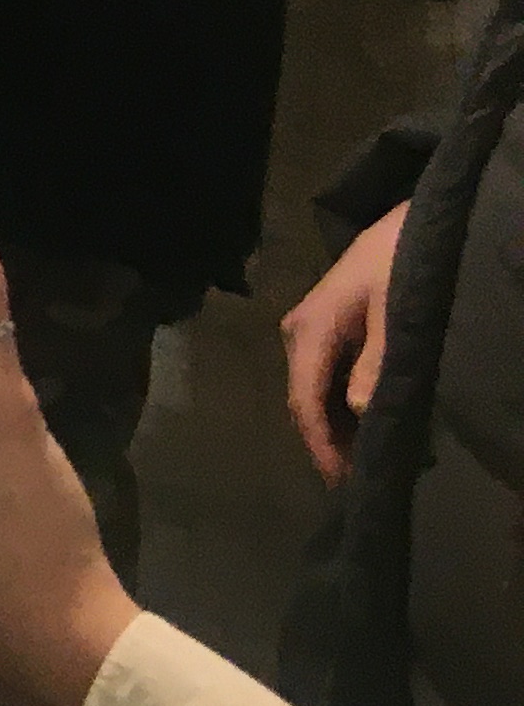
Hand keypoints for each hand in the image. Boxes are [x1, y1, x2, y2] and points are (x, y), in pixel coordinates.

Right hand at [282, 202, 406, 485]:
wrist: (406, 223)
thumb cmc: (399, 264)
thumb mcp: (394, 312)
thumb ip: (377, 360)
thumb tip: (357, 409)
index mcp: (310, 330)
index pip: (305, 400)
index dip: (321, 444)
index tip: (342, 482)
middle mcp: (298, 332)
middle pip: (303, 399)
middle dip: (326, 441)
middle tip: (358, 479)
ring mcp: (309, 328)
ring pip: (312, 389)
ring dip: (335, 425)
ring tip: (364, 457)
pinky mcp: (326, 326)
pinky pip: (324, 376)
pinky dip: (340, 404)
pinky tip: (364, 420)